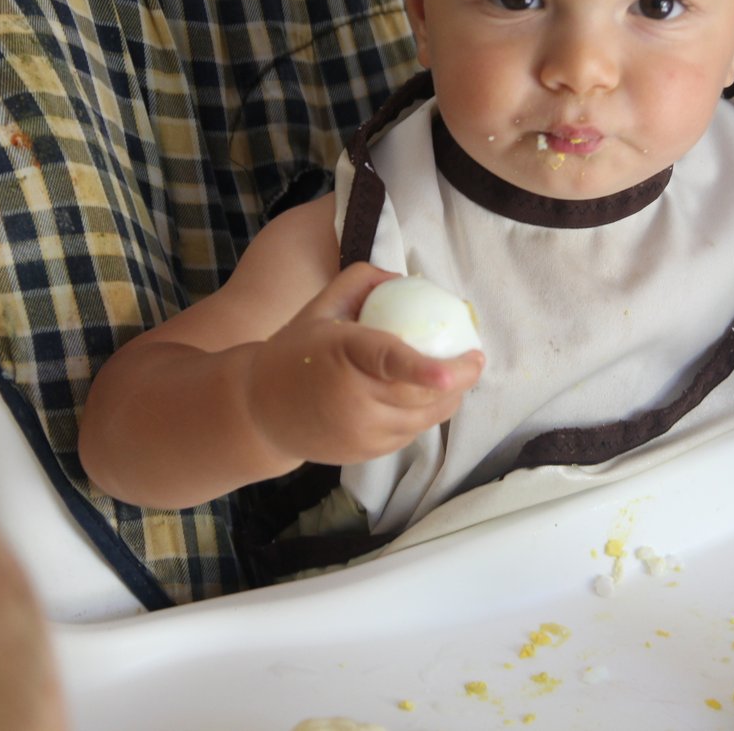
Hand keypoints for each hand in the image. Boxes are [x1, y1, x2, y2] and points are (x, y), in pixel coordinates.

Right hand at [250, 263, 484, 466]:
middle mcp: (352, 399)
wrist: (258, 410)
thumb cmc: (294, 352)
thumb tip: (403, 279)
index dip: (422, 369)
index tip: (450, 369)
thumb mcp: (320, 308)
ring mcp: (360, 432)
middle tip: (475, 358)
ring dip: (449, 398)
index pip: (387, 361)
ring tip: (460, 377)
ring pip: (422, 418)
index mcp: (342, 354)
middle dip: (458, 379)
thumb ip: (360, 282)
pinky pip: (409, 434)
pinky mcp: (365, 453)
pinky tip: (430, 397)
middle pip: (419, 394)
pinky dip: (426, 415)